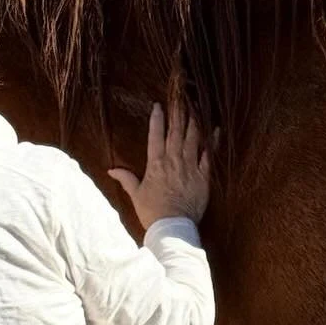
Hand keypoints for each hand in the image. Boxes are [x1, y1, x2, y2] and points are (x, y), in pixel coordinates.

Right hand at [109, 102, 211, 230]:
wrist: (173, 228)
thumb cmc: (153, 212)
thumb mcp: (136, 195)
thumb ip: (126, 179)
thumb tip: (111, 169)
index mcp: (155, 165)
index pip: (155, 136)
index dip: (157, 119)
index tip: (158, 105)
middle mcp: (173, 162)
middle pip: (175, 132)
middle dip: (177, 113)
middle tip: (180, 96)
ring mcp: (190, 168)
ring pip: (192, 139)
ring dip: (194, 121)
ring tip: (195, 106)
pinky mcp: (203, 177)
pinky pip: (209, 155)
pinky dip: (212, 141)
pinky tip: (215, 128)